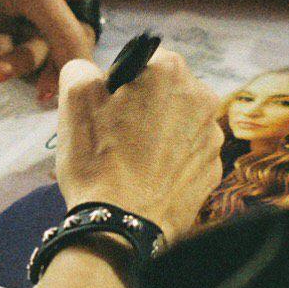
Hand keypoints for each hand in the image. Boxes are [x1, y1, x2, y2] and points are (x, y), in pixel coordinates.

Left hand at [0, 0, 93, 102]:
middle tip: (36, 91)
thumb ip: (67, 34)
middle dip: (34, 59)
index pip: (82, 29)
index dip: (72, 57)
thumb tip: (89, 73)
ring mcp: (16, 9)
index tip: (61, 84)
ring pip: (25, 53)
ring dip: (10, 58)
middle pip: (54, 46)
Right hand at [55, 49, 223, 242]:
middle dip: (144, 105)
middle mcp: (202, 98)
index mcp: (170, 72)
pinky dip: (171, 160)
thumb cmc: (97, 159)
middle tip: (117, 133)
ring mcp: (212, 137)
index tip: (108, 107)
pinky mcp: (214, 170)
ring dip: (159, 132)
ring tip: (131, 159)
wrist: (121, 226)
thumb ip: (82, 69)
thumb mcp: (74, 99)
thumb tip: (90, 71)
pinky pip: (188, 154)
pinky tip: (147, 176)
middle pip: (166, 91)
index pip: (144, 61)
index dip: (121, 82)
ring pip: (179, 122)